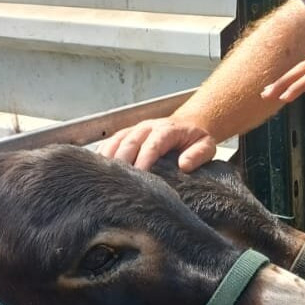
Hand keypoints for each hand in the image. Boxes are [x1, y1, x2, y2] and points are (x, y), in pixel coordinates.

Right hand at [98, 118, 216, 171]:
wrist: (189, 124)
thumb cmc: (196, 138)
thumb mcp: (207, 146)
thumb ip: (198, 154)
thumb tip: (184, 165)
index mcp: (167, 130)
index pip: (153, 144)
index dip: (144, 159)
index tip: (139, 175)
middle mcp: (148, 127)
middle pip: (130, 142)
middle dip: (123, 160)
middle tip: (118, 180)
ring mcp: (135, 130)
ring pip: (117, 140)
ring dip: (109, 157)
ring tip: (103, 176)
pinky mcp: (126, 134)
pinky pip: (111, 142)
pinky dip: (103, 153)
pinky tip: (97, 168)